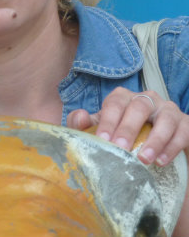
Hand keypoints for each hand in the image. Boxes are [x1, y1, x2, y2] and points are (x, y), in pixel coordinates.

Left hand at [67, 87, 188, 165]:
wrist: (152, 148)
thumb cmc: (121, 136)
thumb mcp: (102, 130)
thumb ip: (85, 124)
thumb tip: (80, 117)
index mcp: (123, 97)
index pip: (115, 103)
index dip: (108, 120)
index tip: (103, 139)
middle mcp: (146, 98)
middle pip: (139, 107)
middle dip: (129, 128)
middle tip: (121, 148)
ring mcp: (168, 110)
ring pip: (165, 118)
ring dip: (155, 139)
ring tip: (144, 160)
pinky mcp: (186, 124)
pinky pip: (183, 132)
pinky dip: (172, 147)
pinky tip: (161, 161)